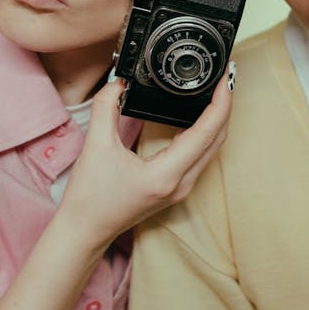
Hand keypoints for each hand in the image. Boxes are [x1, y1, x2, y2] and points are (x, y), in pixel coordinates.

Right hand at [57, 63, 233, 249]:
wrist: (84, 231)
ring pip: (211, 149)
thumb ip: (106, 107)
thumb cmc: (89, 198)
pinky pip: (200, 156)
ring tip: (215, 93)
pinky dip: (204, 133)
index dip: (220, 102)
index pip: (206, 133)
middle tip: (223, 78)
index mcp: (166, 174)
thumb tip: (118, 82)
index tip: (224, 79)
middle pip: (217, 140)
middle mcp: (180, 183)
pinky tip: (197, 118)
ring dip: (216, 120)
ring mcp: (180, 188)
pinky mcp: (175, 188)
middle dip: (224, 106)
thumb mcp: (95, 146)